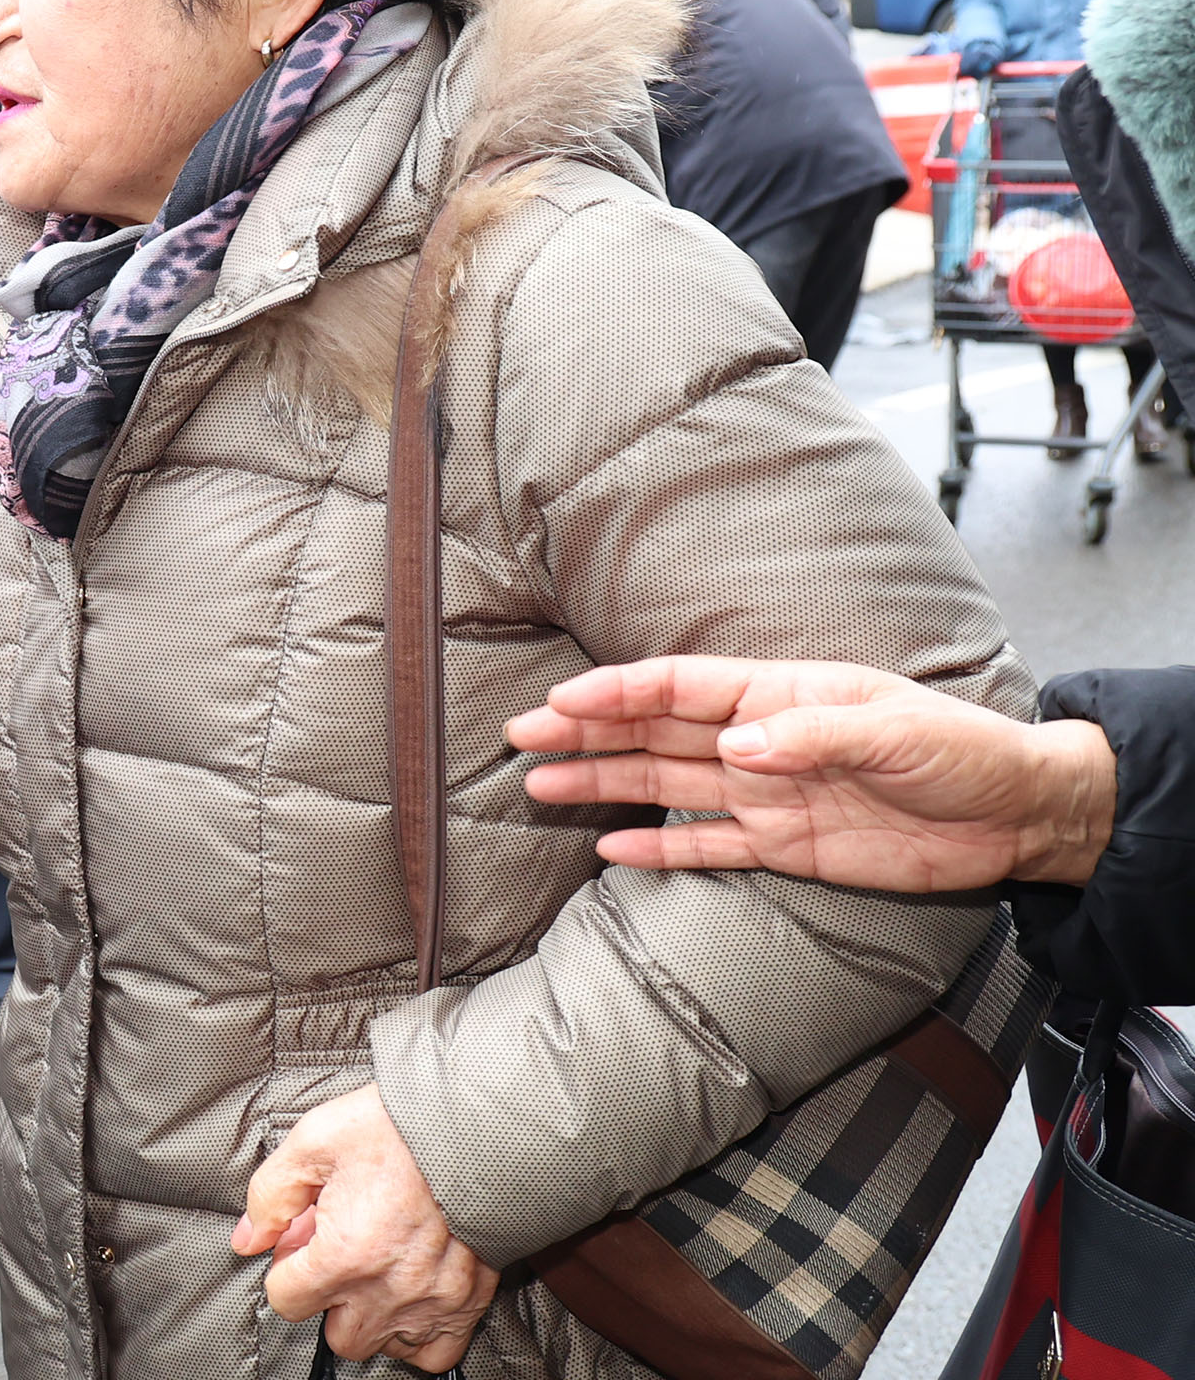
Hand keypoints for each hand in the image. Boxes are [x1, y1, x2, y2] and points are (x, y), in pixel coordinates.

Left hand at [234, 1085, 494, 1371]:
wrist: (473, 1122)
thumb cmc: (395, 1128)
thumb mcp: (314, 1142)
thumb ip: (271, 1196)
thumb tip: (248, 1240)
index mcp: (344, 1254)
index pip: (286, 1300)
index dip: (285, 1269)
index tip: (301, 1245)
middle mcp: (388, 1290)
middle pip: (335, 1335)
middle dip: (326, 1300)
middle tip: (337, 1257)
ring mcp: (431, 1302)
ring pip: (382, 1346)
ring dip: (369, 1317)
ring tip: (374, 1271)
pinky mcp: (468, 1302)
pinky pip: (435, 1354)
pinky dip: (417, 1335)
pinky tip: (407, 1297)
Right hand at [506, 656, 1115, 889]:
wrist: (1016, 815)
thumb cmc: (963, 751)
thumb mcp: (895, 730)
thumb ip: (812, 735)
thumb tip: (737, 747)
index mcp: (779, 695)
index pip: (679, 688)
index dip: (617, 692)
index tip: (561, 700)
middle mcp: (759, 741)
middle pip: (653, 734)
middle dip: (586, 730)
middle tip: (523, 735)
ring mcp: (766, 795)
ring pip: (664, 787)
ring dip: (602, 783)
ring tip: (541, 783)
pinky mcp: (785, 848)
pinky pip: (706, 848)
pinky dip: (658, 849)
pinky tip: (609, 848)